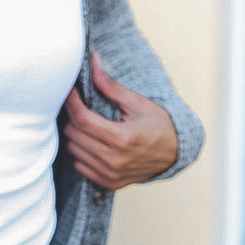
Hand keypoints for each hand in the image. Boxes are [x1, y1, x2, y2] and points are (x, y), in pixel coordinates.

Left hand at [62, 52, 177, 189]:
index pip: (82, 119)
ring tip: (88, 124)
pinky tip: (92, 142)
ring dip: (76, 134)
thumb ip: (110, 86)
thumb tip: (92, 62)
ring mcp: (110, 174)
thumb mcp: (137, 103)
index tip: (69, 92)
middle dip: (73, 117)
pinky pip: (79, 165)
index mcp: (122, 138)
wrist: (175, 154)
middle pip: (73, 134)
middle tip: (81, 106)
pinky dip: (81, 152)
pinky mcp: (108, 182)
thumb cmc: (158, 125)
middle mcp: (114, 159)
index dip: (71, 102)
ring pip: (72, 150)